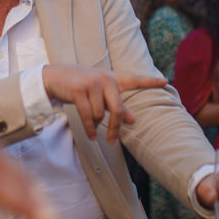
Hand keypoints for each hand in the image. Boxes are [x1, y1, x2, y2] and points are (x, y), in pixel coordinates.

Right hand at [41, 65, 166, 143]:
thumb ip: (116, 106)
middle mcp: (105, 79)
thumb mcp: (99, 95)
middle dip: (115, 127)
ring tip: (91, 126)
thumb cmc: (79, 87)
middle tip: (111, 140)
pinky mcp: (79, 90)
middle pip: (117, 109)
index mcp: (112, 78)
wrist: (53, 77)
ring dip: (95, 124)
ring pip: (100, 115)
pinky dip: (89, 128)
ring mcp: (92, 83)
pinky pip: (88, 116)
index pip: (134, 79)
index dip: (150, 81)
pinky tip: (91, 135)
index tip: (166, 81)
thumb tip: (133, 120)